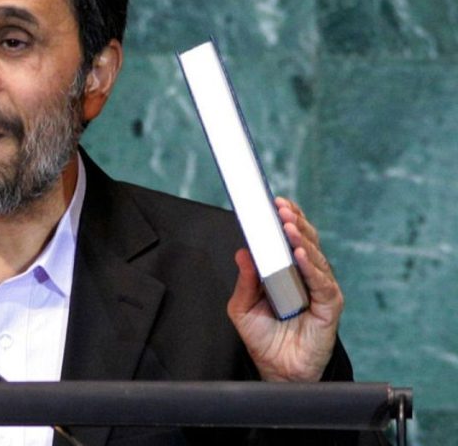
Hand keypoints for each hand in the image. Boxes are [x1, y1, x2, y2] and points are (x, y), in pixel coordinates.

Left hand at [227, 197, 343, 381]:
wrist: (278, 371)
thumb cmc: (264, 338)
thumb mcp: (243, 308)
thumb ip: (245, 281)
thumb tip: (242, 252)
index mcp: (288, 272)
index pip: (290, 239)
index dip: (286, 220)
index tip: (274, 203)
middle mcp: (306, 276)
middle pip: (306, 242)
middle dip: (294, 222)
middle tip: (280, 209)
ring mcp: (320, 289)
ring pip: (315, 258)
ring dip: (301, 240)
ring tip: (288, 226)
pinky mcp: (330, 306)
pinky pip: (322, 283)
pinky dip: (311, 267)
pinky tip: (300, 255)